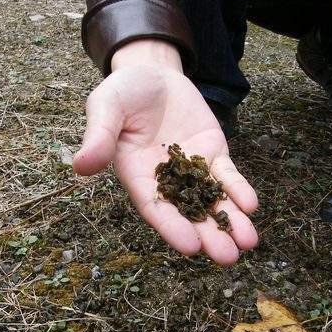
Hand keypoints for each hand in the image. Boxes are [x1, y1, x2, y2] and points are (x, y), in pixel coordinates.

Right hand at [73, 39, 258, 265]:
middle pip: (189, 213)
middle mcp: (166, 180)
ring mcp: (192, 169)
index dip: (172, 227)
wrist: (151, 73)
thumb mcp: (105, 107)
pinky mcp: (211, 154)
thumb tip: (80, 166)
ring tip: (248, 243)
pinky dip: (239, 190)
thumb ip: (98, 136)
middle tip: (228, 258)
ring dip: (230, 222)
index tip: (190, 247)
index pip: (155, 208)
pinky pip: (227, 175)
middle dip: (209, 236)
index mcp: (137, 176)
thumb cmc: (122, 92)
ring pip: (213, 200)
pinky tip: (251, 206)